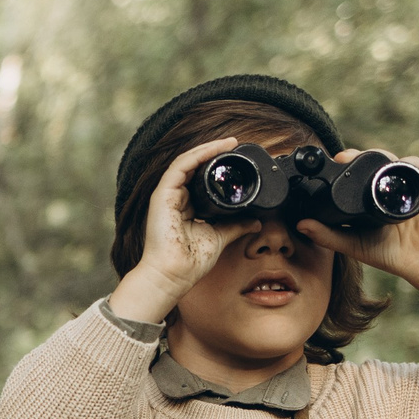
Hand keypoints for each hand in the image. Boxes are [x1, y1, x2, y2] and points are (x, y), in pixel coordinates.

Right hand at [111, 138, 267, 324]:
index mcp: (184, 207)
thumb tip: (255, 221)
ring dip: (208, 149)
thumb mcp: (219, 237)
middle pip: (193, 166)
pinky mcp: (162, 195)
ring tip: (228, 143)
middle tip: (234, 144)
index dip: (215, 165)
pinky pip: (180, 166)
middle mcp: (174, 198)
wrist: (174, 275)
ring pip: (187, 161)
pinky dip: (198, 155)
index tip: (235, 157)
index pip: (198, 178)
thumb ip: (235, 226)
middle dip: (214, 152)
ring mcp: (166, 195)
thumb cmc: (190, 262)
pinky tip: (214, 150)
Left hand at [292, 153, 418, 295]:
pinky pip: (413, 164)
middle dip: (355, 156)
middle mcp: (386, 187)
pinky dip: (402, 162)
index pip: (353, 177)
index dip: (341, 170)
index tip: (328, 166)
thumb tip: (300, 225)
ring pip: (388, 159)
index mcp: (368, 198)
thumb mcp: (353, 244)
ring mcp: (405, 182)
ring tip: (359, 157)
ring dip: (374, 154)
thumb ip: (327, 235)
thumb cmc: (390, 253)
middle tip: (341, 158)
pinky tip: (391, 168)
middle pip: (369, 163)